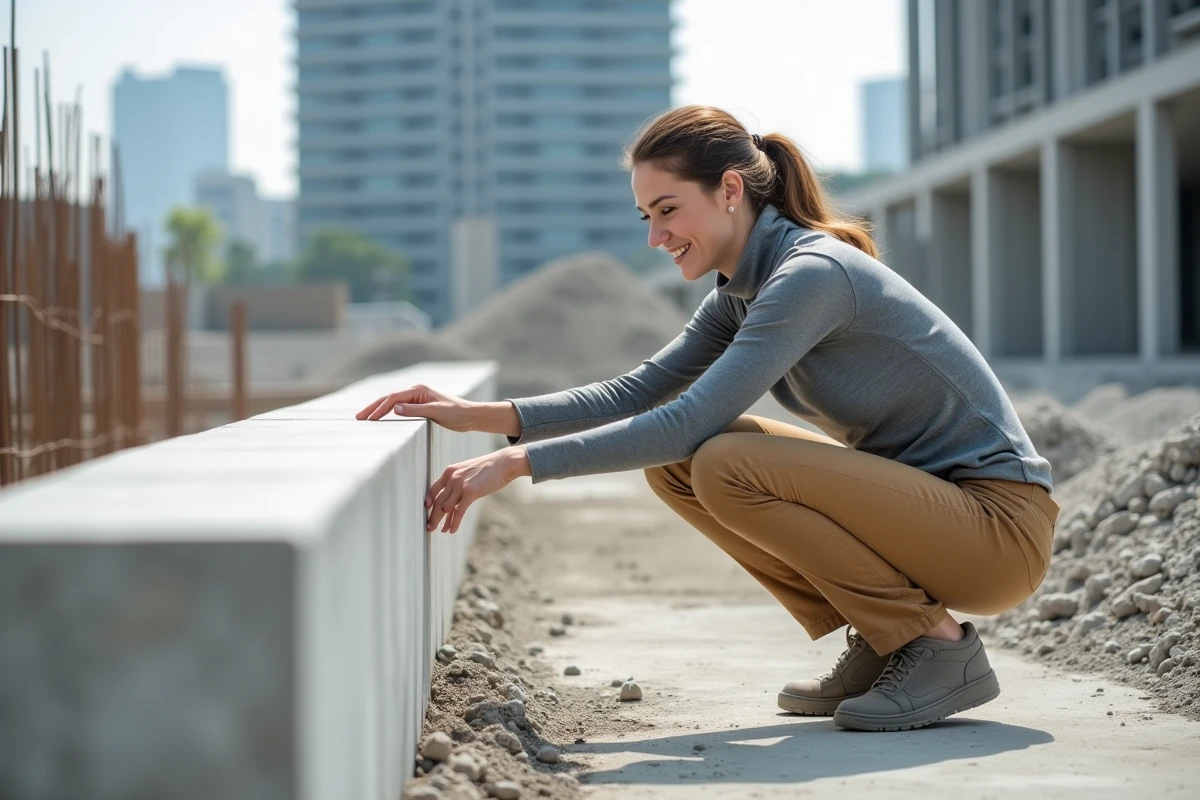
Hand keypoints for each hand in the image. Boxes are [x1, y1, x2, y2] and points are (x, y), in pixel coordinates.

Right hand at [356, 384, 476, 431]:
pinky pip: (400, 408)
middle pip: (389, 398)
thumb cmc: (456, 413)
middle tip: (358, 417)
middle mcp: (416, 391)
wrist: (470, 415)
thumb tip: (395, 408)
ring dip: (379, 410)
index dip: (380, 408)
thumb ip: (415, 410)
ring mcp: (417, 398)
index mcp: (419, 390)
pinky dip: (388, 412)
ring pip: (393, 403)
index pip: (394, 398)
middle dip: (373, 407)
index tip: (369, 419)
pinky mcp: (419, 405)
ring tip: (365, 418)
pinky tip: (380, 418)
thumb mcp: (436, 412)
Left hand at [425, 447, 530, 533]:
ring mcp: (460, 485)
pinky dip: (454, 523)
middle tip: (429, 527)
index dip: (429, 501)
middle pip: (437, 501)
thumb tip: (453, 497)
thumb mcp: (468, 471)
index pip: (434, 489)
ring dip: (443, 521)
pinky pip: (458, 512)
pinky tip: (452, 530)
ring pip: (445, 508)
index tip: (427, 510)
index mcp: (450, 471)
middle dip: (433, 516)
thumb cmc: (489, 468)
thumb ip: (458, 481)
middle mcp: (452, 478)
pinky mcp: (470, 492)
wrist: (504, 463)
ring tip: (443, 530)